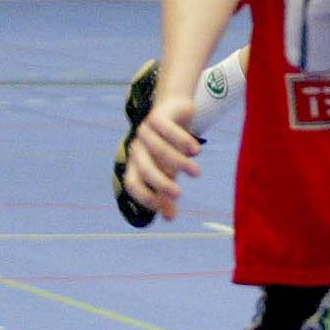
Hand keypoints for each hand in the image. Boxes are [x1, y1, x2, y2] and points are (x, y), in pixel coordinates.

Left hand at [122, 99, 202, 222]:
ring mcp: (145, 131)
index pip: (132, 183)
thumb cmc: (170, 145)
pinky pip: (167, 130)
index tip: (166, 205)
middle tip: (179, 195)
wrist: (174, 110)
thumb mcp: (170, 170)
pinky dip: (181, 140)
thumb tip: (169, 219)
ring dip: (178, 163)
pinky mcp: (158, 116)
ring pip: (159, 149)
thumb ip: (167, 194)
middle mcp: (138, 148)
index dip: (145, 196)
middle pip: (144, 168)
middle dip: (159, 183)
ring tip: (197, 173)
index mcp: (137, 163)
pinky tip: (196, 151)